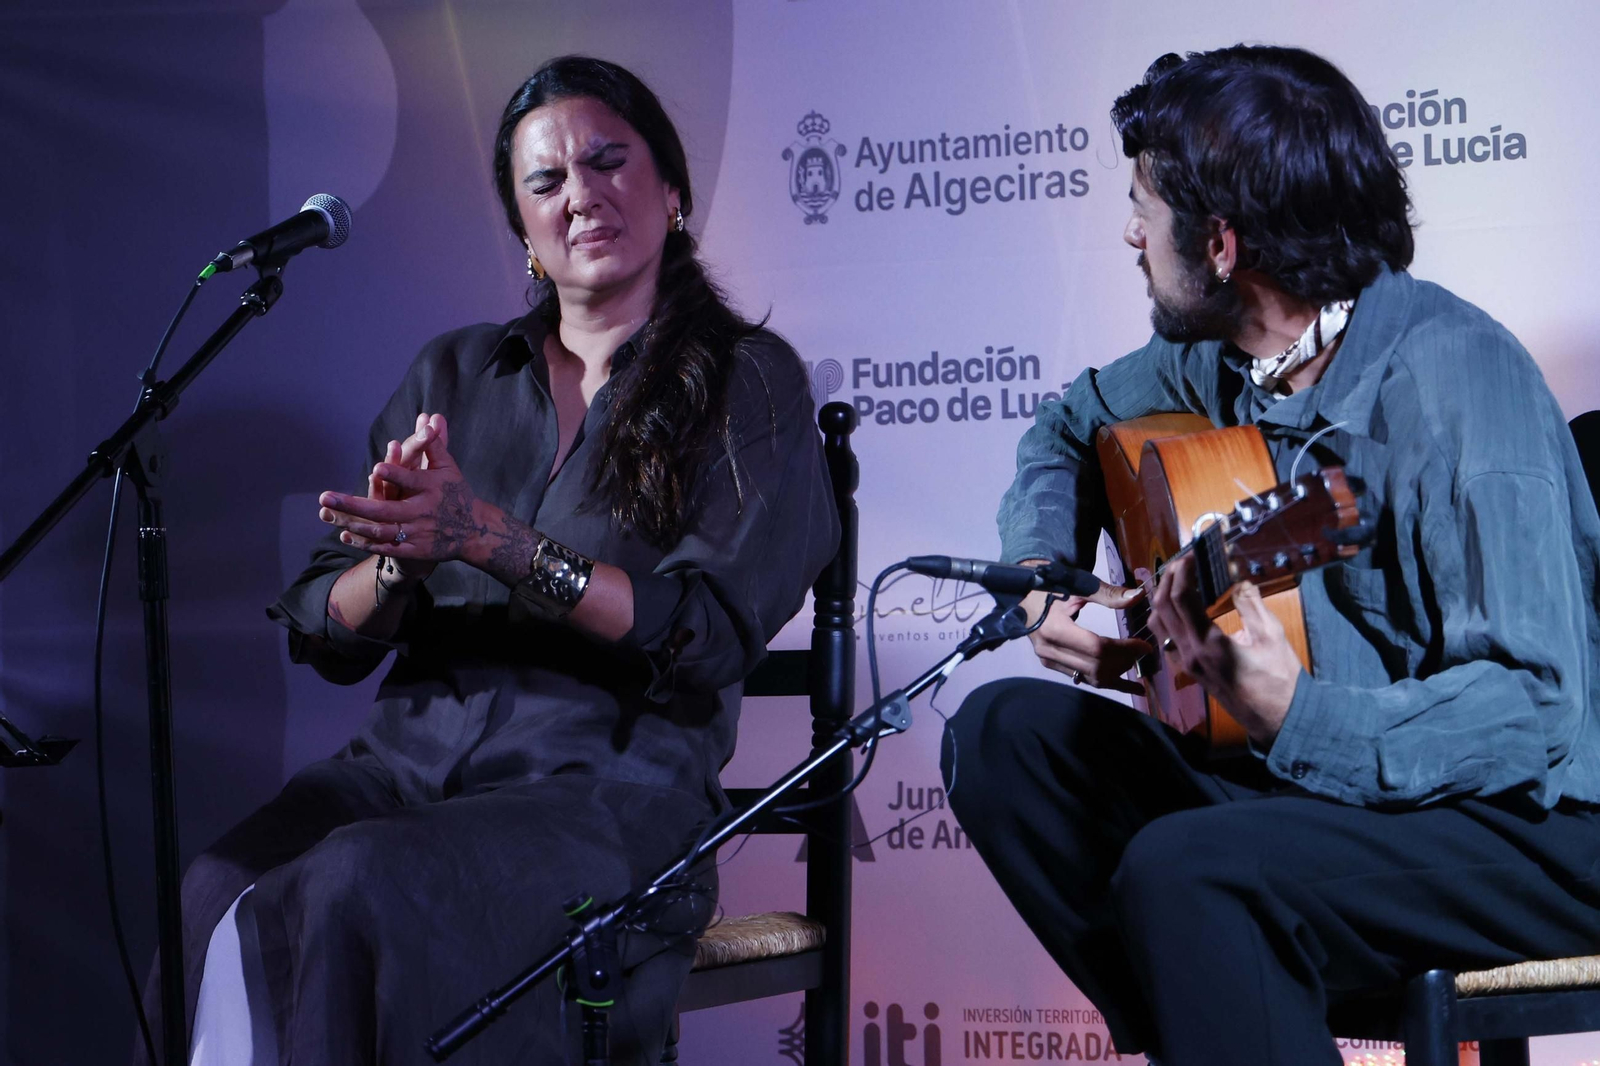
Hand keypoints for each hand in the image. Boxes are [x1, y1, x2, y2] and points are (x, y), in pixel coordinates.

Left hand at [319, 415, 497, 565]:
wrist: (474, 531)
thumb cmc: (456, 493)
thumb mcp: (448, 467)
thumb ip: (434, 443)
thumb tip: (429, 417)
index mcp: (432, 488)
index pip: (412, 480)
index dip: (396, 475)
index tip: (376, 467)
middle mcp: (423, 512)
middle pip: (385, 510)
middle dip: (353, 505)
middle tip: (325, 496)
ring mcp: (418, 533)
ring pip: (381, 530)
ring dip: (353, 523)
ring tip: (328, 515)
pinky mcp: (415, 549)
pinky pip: (387, 547)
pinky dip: (366, 543)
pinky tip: (345, 535)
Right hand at [1022, 577, 1152, 695]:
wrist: (1020, 592)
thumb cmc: (1048, 584)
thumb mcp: (1076, 584)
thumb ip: (1107, 594)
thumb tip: (1137, 596)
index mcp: (1054, 629)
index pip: (1098, 648)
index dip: (1125, 649)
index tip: (1145, 645)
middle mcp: (1050, 650)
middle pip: (1096, 666)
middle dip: (1124, 661)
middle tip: (1142, 651)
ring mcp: (1049, 660)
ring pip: (1092, 677)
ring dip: (1117, 673)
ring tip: (1136, 664)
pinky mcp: (1052, 664)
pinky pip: (1084, 678)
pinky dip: (1107, 681)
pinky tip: (1129, 685)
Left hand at [1147, 553, 1301, 745]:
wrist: (1277, 718)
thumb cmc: (1278, 678)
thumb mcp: (1271, 636)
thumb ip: (1251, 604)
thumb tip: (1239, 580)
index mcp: (1208, 644)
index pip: (1180, 600)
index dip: (1181, 573)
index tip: (1189, 555)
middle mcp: (1189, 653)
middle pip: (1162, 609)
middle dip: (1167, 580)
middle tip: (1181, 562)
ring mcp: (1186, 663)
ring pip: (1159, 625)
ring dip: (1162, 598)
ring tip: (1177, 579)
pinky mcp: (1190, 669)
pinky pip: (1167, 638)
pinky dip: (1168, 616)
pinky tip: (1183, 606)